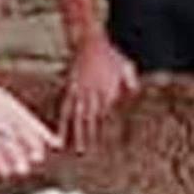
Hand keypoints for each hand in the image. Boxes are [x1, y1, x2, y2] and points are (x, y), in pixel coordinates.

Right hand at [0, 75, 58, 184]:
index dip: (30, 141)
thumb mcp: (13, 107)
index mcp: (8, 108)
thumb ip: (34, 127)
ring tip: (6, 172)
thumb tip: (55, 144)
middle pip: (5, 133)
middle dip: (15, 152)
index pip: (23, 124)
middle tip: (22, 168)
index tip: (37, 156)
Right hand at [59, 32, 137, 151]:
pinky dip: (61, 120)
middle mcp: (92, 92)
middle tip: (84, 153)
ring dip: (72, 132)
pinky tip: (59, 130)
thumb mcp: (125, 66)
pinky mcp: (69, 87)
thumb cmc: (109, 54)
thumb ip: (130, 81)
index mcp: (107, 89)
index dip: (103, 130)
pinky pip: (64, 106)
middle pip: (89, 119)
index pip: (105, 115)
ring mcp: (79, 90)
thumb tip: (135, 93)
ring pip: (75, 115)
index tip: (103, 145)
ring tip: (69, 147)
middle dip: (86, 136)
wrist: (88, 40)